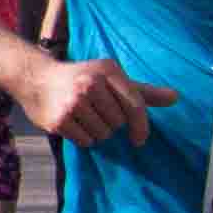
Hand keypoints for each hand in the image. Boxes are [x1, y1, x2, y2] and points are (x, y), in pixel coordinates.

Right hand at [16, 56, 160, 145]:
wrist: (35, 77)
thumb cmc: (80, 77)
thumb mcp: (111, 77)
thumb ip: (143, 91)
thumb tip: (176, 98)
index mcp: (108, 70)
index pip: (135, 105)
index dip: (141, 127)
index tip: (139, 140)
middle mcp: (90, 84)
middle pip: (118, 124)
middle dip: (111, 124)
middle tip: (95, 111)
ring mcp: (74, 103)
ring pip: (103, 134)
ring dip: (97, 132)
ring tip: (83, 116)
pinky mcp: (60, 120)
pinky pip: (86, 141)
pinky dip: (83, 137)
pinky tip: (73, 123)